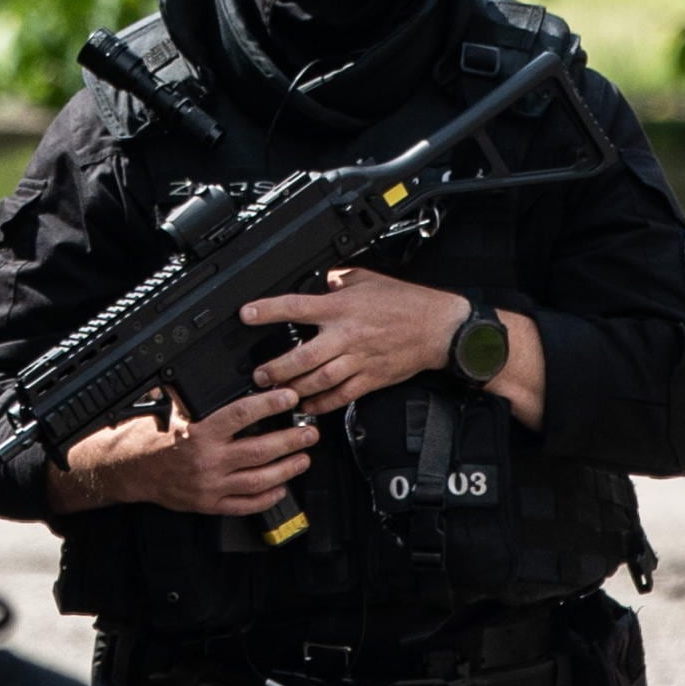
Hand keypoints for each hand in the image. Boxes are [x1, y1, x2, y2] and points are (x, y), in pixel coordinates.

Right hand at [50, 392, 314, 518]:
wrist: (128, 469)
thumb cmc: (149, 435)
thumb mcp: (171, 407)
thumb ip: (197, 396)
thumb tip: (220, 374)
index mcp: (198, 431)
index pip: (243, 415)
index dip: (271, 405)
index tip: (290, 397)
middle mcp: (207, 460)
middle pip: (260, 450)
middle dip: (291, 440)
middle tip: (310, 432)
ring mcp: (210, 485)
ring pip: (259, 479)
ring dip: (287, 468)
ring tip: (303, 458)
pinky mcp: (209, 504)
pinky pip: (245, 504)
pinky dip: (267, 497)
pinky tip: (281, 487)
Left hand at [242, 267, 548, 426]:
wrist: (439, 328)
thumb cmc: (405, 302)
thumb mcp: (367, 279)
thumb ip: (337, 280)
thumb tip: (317, 279)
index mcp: (342, 307)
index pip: (297, 307)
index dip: (268, 310)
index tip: (245, 314)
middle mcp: (347, 335)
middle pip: (302, 357)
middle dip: (276, 369)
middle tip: (258, 375)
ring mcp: (358, 360)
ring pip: (318, 381)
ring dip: (293, 389)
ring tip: (276, 393)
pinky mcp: (370, 379)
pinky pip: (340, 396)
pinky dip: (320, 405)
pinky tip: (306, 406)